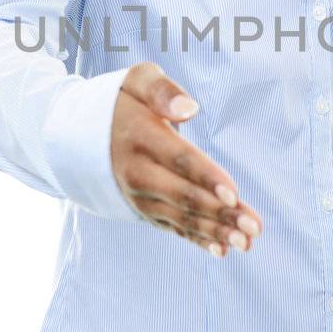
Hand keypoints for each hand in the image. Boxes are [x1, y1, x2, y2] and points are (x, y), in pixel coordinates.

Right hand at [110, 62, 262, 255]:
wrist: (78, 136)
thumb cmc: (122, 102)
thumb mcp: (136, 81)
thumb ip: (162, 90)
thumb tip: (190, 109)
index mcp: (140, 137)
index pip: (178, 159)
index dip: (207, 177)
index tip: (234, 194)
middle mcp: (138, 172)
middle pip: (184, 196)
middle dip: (221, 214)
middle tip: (253, 227)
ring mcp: (140, 196)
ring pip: (182, 217)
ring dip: (216, 232)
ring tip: (247, 242)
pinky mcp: (145, 210)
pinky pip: (173, 227)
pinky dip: (198, 240)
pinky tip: (223, 250)